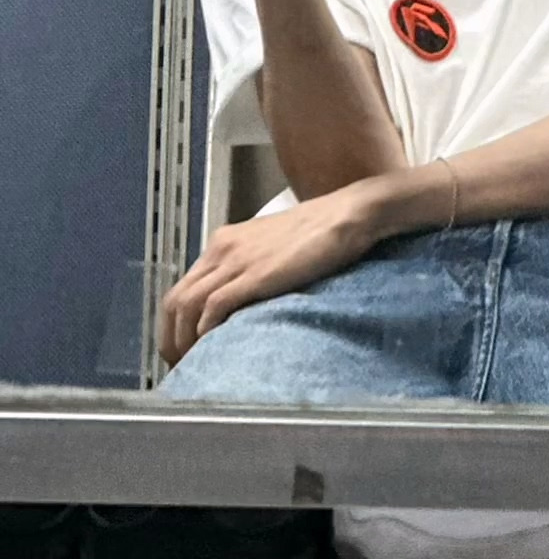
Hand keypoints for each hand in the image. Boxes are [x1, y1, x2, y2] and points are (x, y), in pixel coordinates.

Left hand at [157, 176, 390, 366]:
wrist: (344, 215)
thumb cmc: (317, 233)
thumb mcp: (270, 247)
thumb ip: (250, 268)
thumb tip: (241, 304)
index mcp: (224, 242)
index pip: (181, 288)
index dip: (174, 325)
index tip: (182, 350)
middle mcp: (222, 248)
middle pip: (175, 300)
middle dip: (170, 339)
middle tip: (182, 366)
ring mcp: (236, 260)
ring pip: (187, 305)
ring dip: (184, 341)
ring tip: (194, 366)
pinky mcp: (255, 274)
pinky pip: (214, 306)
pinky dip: (206, 331)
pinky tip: (212, 347)